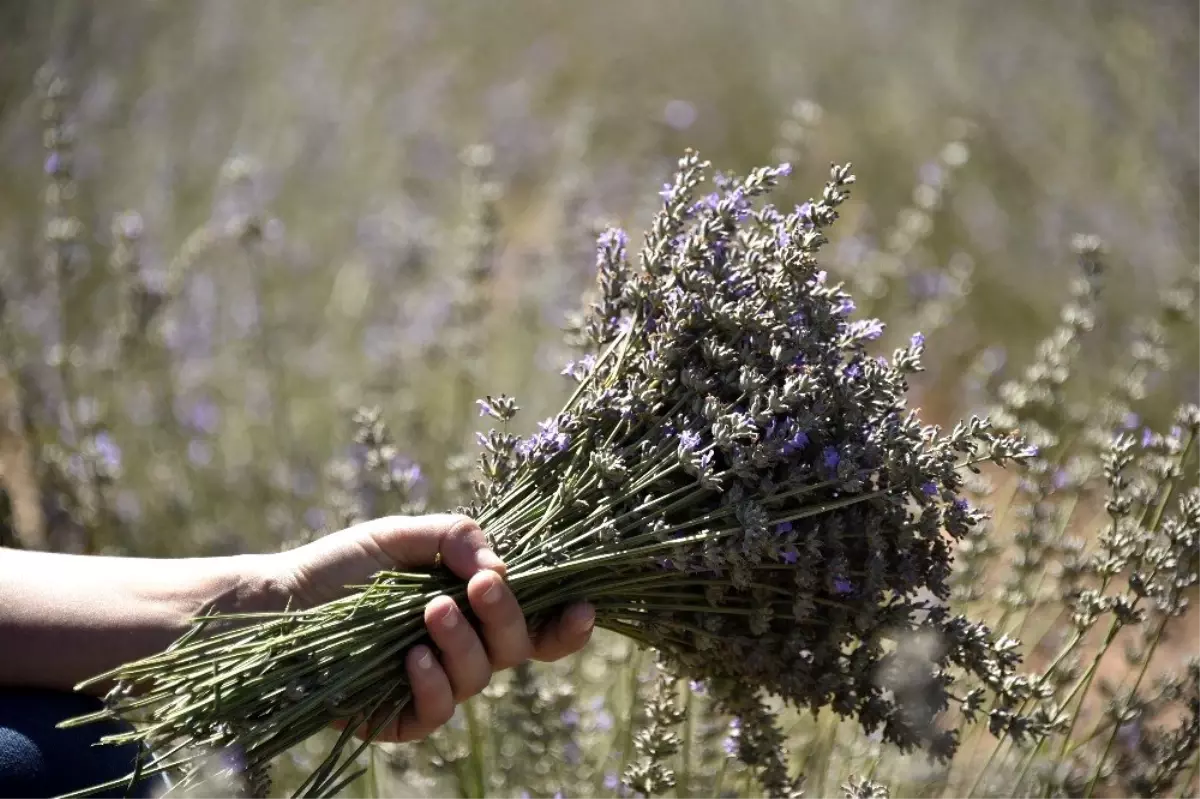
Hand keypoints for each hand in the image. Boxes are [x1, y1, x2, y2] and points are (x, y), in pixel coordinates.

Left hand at [268, 514, 594, 741]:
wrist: (278, 604)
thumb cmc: (344, 567)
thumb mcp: (403, 535)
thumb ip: (457, 536)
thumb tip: (501, 567)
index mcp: (474, 608)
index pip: (536, 623)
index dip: (566, 624)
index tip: (582, 607)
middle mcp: (464, 649)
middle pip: (517, 648)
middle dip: (507, 616)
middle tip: (481, 586)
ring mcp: (435, 686)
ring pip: (480, 677)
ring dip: (464, 642)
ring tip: (430, 612)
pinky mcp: (400, 719)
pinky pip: (437, 713)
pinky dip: (432, 683)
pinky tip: (411, 657)